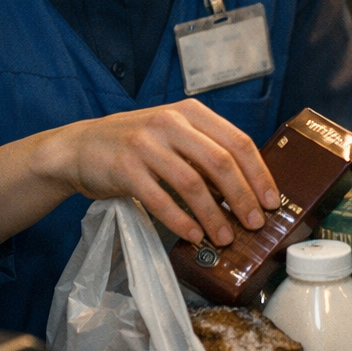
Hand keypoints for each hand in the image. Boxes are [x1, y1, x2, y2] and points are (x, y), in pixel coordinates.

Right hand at [50, 99, 279, 248]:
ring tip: (224, 237)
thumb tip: (247, 190)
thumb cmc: (136, 145)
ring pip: (192, 183)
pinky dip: (181, 221)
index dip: (259, 174)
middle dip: (242, 197)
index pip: (237, 141)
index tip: (272, 201)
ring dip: (213, 215)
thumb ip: (205, 151)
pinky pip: (160, 199)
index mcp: (190, 112)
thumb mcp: (173, 135)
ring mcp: (145, 144)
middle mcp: (170, 122)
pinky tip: (193, 235)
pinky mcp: (124, 168)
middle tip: (255, 224)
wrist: (80, 147)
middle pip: (220, 162)